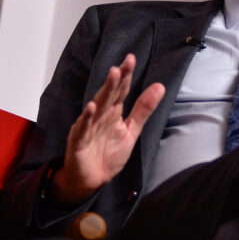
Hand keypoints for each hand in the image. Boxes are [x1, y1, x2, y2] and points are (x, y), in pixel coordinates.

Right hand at [51, 54, 164, 202]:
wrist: (91, 181)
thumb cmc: (108, 154)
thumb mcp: (131, 131)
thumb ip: (143, 109)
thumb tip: (160, 86)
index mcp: (113, 112)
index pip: (121, 90)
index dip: (126, 75)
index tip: (131, 58)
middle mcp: (100, 116)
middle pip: (109, 94)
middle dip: (117, 78)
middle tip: (125, 63)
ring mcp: (88, 128)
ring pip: (97, 106)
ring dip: (105, 91)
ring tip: (113, 75)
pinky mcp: (78, 142)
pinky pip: (82, 128)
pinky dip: (86, 118)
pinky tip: (91, 107)